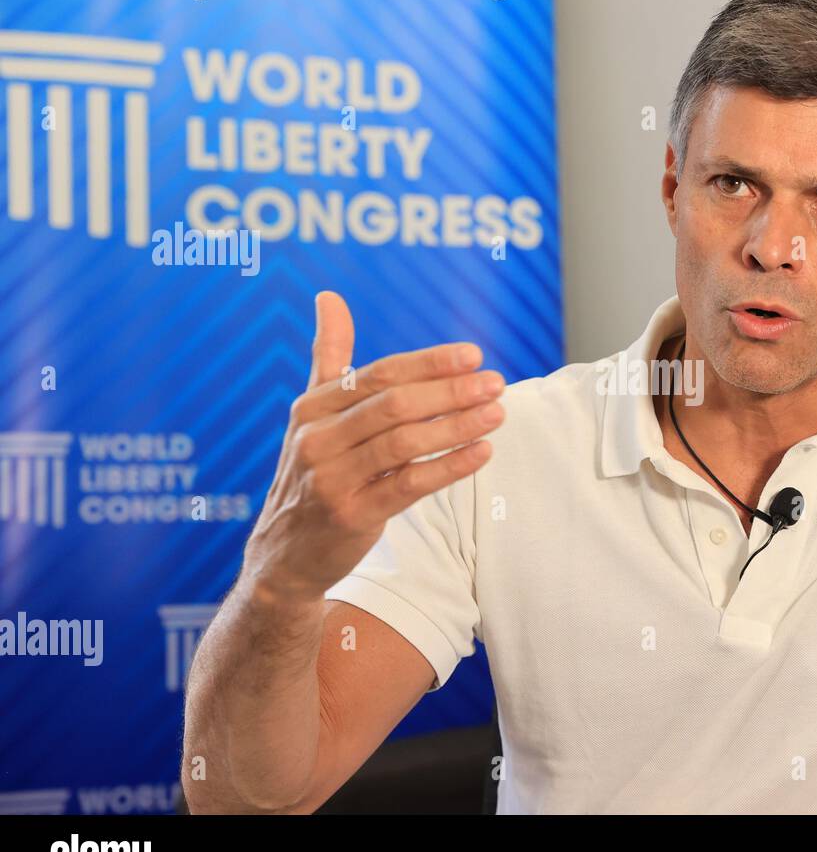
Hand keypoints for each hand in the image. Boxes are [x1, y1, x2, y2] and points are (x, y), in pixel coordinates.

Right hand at [241, 291, 503, 601]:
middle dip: (450, 391)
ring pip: (405, 443)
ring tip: (496, 413)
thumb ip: (328, 357)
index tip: (473, 355)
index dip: (429, 363)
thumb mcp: (312, 416)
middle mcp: (317, 439)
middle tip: (496, 383)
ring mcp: (330, 479)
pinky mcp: (351, 516)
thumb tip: (329, 296)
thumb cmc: (312, 474)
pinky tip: (482, 453)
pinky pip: (408, 485)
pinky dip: (449, 467)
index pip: (379, 375)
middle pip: (395, 405)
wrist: (285, 555)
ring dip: (456, 425)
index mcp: (312, 408)